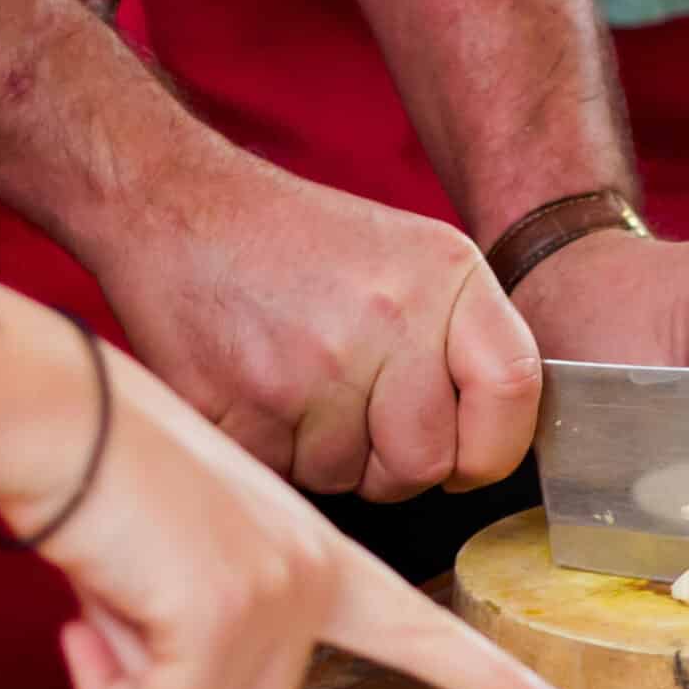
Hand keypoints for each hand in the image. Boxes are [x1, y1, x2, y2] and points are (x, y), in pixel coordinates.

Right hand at [0, 347, 578, 688]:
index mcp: (318, 558)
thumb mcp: (187, 546)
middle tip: (130, 594)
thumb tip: (177, 679)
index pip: (422, 631)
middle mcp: (316, 574)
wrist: (56, 412)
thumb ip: (221, 608)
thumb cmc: (98, 467)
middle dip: (167, 680)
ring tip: (117, 583)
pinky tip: (94, 602)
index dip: (492, 681)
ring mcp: (281, 591)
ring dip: (133, 676)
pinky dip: (105, 683)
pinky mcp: (228, 610)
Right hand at [92, 142, 540, 502]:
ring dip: (324, 456)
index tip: (466, 458)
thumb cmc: (294, 245)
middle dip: (390, 464)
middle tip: (352, 414)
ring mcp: (318, 367)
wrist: (174, 207)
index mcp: (446, 275)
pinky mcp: (250, 406)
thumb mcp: (407, 258)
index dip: (492, 447)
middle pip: (427, 463)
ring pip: (350, 480)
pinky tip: (257, 395)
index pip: (514, 390)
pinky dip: (271, 453)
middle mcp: (391, 318)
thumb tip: (496, 441)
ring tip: (295, 387)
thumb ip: (460, 339)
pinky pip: (286, 478)